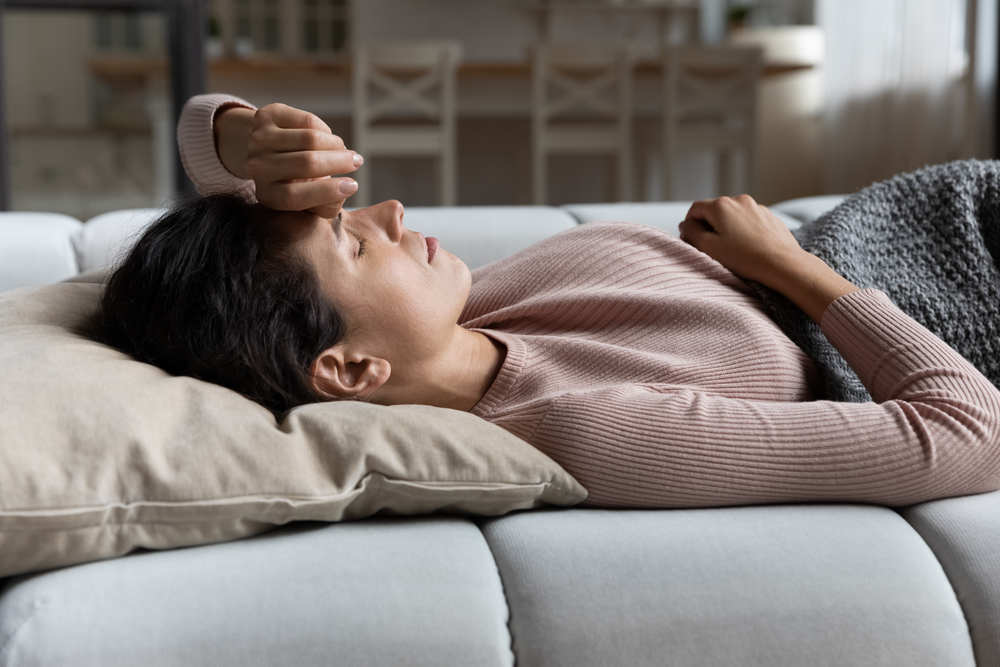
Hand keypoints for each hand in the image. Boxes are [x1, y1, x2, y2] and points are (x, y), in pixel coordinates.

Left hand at [216, 103, 361, 218]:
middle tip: (357, 161)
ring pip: (310, 138)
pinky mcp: (265, 116)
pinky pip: (307, 120)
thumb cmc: (297, 181)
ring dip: (336, 144)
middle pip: (307, 163)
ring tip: (343, 150)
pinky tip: (326, 138)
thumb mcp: (309, 201)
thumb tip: (345, 190)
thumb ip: (327, 205)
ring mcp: (258, 140)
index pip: (295, 196)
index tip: (353, 185)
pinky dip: (325, 130)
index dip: (327, 192)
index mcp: (268, 195)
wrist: (268, 151)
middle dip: (340, 162)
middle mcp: (258, 168)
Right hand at [679, 195, 858, 322]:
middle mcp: (739, 200)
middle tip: (712, 248)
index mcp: (721, 205)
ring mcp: (757, 207)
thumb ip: (691, 232)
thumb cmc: (745, 258)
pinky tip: (748, 248)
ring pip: (732, 215)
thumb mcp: (708, 247)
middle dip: (709, 227)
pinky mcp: (769, 217)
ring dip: (727, 229)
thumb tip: (686, 225)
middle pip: (714, 210)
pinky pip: (749, 221)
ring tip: (732, 250)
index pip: (695, 209)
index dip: (689, 225)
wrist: (782, 264)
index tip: (693, 241)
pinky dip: (744, 231)